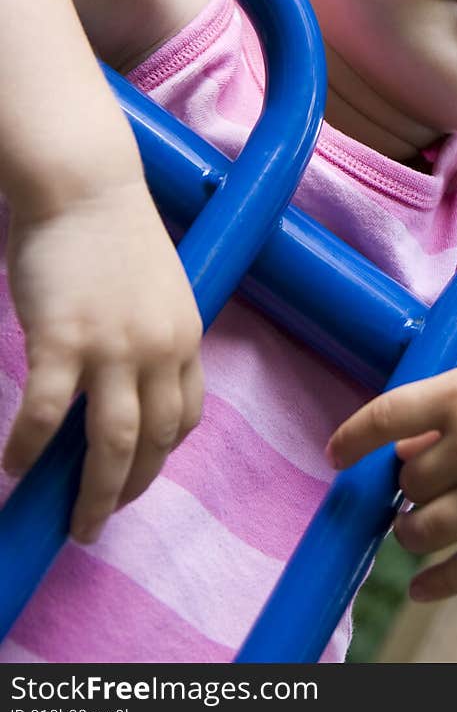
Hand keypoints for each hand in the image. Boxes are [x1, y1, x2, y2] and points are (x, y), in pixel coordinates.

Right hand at [3, 179, 203, 542]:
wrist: (85, 188)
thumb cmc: (114, 235)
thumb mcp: (159, 291)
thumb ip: (153, 337)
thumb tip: (133, 381)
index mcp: (185, 338)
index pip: (185, 416)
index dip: (163, 454)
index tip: (139, 471)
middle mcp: (158, 350)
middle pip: (153, 441)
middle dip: (130, 489)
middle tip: (101, 521)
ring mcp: (112, 347)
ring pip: (112, 442)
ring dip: (94, 493)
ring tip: (74, 523)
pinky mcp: (63, 339)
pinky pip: (48, 414)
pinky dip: (31, 448)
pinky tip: (15, 467)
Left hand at [327, 341, 456, 600]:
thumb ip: (455, 404)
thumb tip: (408, 447)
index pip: (386, 416)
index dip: (352, 438)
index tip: (336, 454)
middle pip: (409, 478)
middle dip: (408, 481)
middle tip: (423, 476)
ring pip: (425, 526)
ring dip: (411, 530)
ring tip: (414, 525)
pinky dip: (437, 582)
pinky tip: (421, 587)